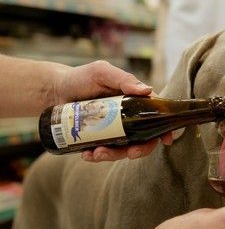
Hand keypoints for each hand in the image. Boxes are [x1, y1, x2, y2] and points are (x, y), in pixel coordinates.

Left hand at [54, 60, 172, 161]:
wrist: (54, 91)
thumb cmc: (80, 78)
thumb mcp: (102, 72)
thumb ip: (123, 79)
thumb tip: (147, 91)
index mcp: (135, 101)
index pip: (155, 115)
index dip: (163, 128)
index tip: (166, 140)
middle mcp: (128, 118)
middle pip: (144, 138)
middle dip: (140, 149)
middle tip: (130, 153)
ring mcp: (114, 130)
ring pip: (123, 148)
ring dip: (114, 155)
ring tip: (96, 153)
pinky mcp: (99, 140)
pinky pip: (104, 152)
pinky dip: (97, 156)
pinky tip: (86, 154)